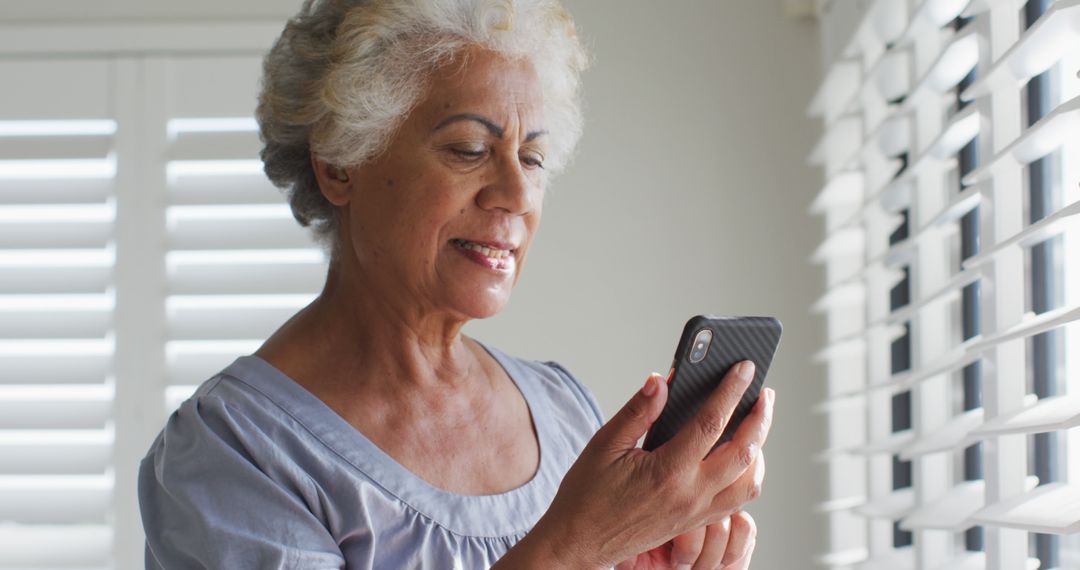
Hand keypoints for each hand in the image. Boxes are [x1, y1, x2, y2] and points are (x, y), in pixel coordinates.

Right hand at [518, 361, 773, 568]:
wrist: (579, 543)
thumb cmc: (586, 495)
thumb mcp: (604, 445)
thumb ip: (637, 412)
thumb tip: (662, 381)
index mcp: (667, 471)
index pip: (710, 423)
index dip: (731, 391)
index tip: (745, 367)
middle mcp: (689, 495)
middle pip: (744, 452)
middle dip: (759, 418)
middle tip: (764, 393)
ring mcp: (696, 513)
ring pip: (749, 482)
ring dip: (759, 450)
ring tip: (756, 423)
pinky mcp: (695, 524)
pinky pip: (736, 501)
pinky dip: (747, 476)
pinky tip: (741, 457)